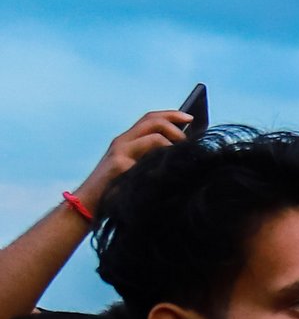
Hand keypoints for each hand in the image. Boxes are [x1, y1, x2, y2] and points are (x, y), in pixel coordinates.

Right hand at [76, 106, 194, 207]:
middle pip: (152, 121)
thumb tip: (182, 153)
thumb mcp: (135, 168)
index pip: (150, 118)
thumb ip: (151, 157)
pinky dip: (163, 159)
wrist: (88, 204)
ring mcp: (119, 152)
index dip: (171, 114)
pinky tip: (170, 170)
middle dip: (175, 124)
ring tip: (181, 156)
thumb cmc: (116, 189)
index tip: (190, 118)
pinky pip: (147, 156)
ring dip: (173, 144)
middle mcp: (122, 141)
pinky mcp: (119, 165)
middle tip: (188, 140)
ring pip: (154, 136)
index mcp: (127, 140)